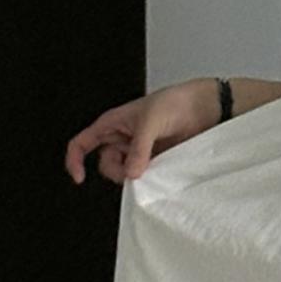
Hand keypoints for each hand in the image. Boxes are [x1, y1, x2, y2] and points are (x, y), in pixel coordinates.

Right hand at [64, 78, 215, 183]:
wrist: (205, 109)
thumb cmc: (176, 102)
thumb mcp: (152, 121)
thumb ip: (139, 148)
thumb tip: (131, 173)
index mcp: (113, 123)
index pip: (82, 143)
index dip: (75, 161)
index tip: (80, 178)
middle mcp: (123, 138)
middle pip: (106, 164)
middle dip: (117, 171)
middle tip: (135, 170)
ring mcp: (139, 151)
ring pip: (125, 172)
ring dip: (135, 176)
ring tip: (153, 166)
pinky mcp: (155, 161)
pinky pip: (144, 176)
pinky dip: (149, 179)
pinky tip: (159, 173)